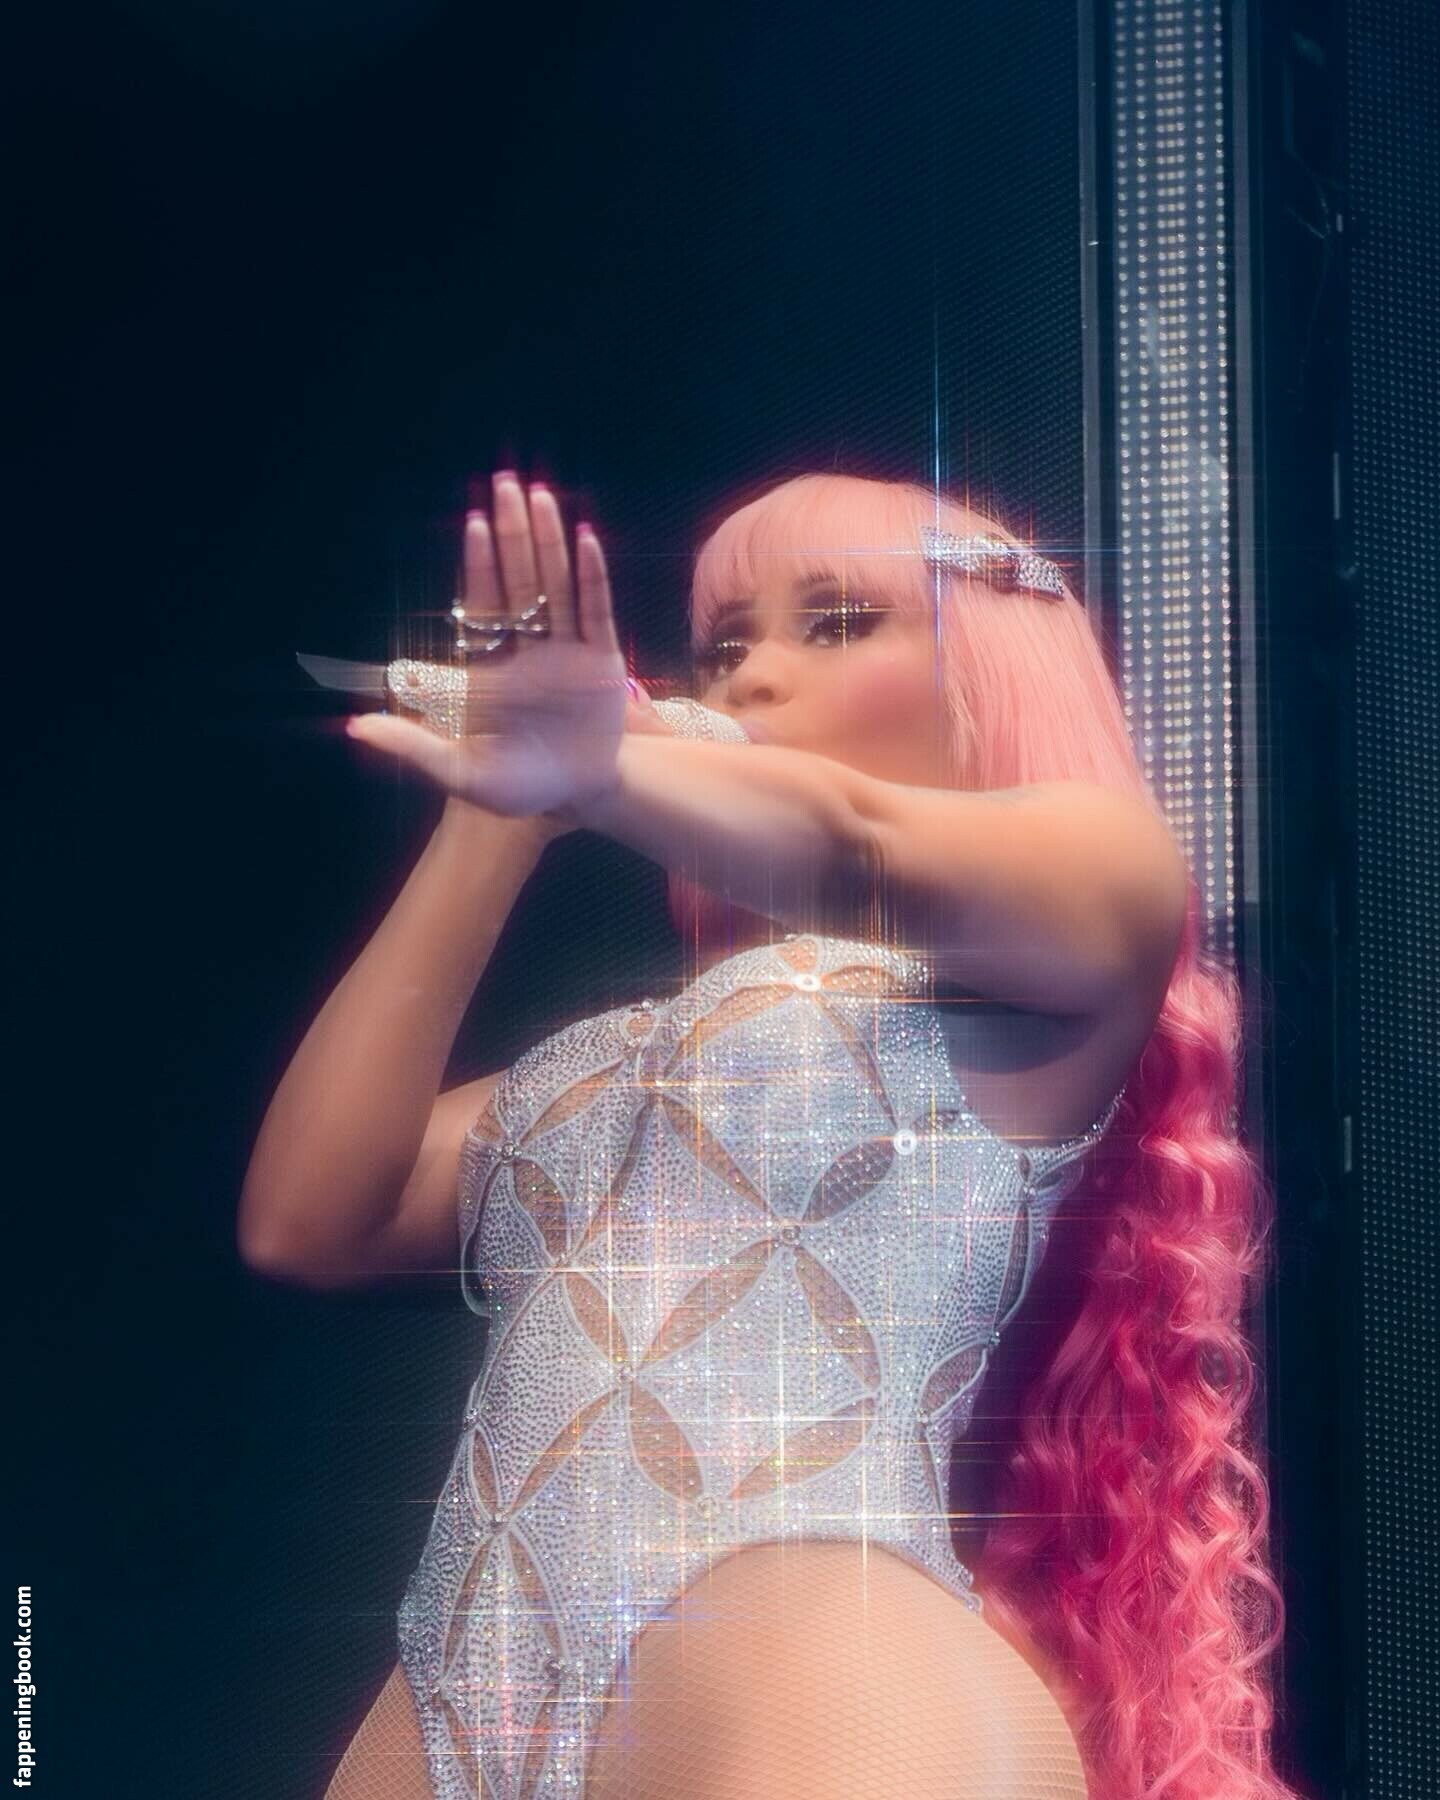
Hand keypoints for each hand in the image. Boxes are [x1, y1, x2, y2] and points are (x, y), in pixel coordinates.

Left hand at [346, 473, 628, 819]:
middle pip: (523, 581)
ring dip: (550, 542)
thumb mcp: (460, 771)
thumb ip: (413, 745)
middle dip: (514, 534)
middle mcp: (531, 650)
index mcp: (493, 668)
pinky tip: (586, 542)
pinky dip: (592, 579)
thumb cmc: (518, 787)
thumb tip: (355, 727)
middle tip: (506, 486)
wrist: (578, 799)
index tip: (474, 523)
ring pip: (558, 585)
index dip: (481, 565)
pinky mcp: (603, 662)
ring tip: (542, 496)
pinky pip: (597, 612)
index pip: (485, 605)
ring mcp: (569, 651)